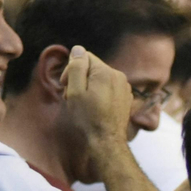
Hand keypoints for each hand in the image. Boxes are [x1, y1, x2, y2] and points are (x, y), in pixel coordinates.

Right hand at [59, 46, 133, 177]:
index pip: (84, 57)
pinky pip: (108, 88)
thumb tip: (78, 49)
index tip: (65, 85)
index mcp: (107, 72)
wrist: (106, 141)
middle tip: (71, 96)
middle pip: (92, 68)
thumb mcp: (75, 90)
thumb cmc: (88, 118)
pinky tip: (93, 107)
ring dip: (88, 87)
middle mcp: (119, 76)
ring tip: (82, 103)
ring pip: (99, 78)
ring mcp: (124, 88)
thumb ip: (76, 67)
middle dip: (79, 78)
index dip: (71, 69)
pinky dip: (98, 94)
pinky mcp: (125, 98)